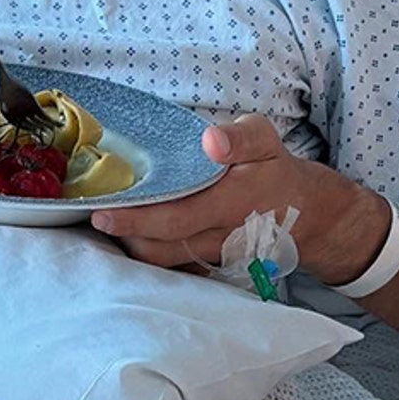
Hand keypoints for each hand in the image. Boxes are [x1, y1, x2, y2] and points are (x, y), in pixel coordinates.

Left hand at [89, 114, 386, 281]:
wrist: (305, 212)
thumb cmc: (275, 168)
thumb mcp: (266, 139)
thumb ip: (240, 137)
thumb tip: (211, 141)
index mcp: (232, 203)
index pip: (177, 217)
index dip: (137, 219)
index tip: (103, 212)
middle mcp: (219, 235)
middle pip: (162, 245)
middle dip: (124, 234)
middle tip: (94, 215)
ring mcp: (211, 252)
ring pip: (164, 258)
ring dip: (132, 245)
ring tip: (107, 222)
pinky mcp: (207, 258)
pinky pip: (172, 261)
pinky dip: (148, 250)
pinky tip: (128, 234)